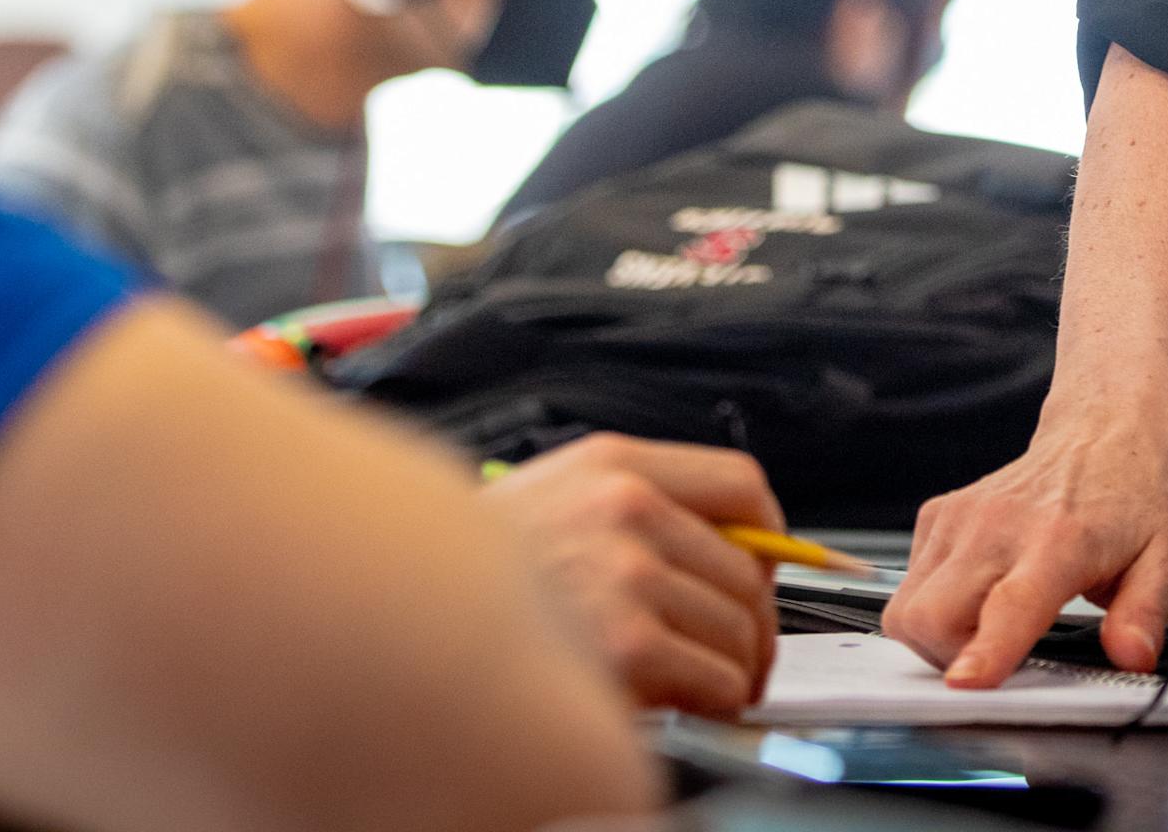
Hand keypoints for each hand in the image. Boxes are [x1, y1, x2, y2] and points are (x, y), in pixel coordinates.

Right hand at [485, 434, 783, 716]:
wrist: (398, 618)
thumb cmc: (476, 574)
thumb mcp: (557, 501)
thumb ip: (638, 506)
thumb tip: (734, 545)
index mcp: (612, 464)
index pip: (741, 483)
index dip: (768, 536)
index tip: (769, 569)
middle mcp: (624, 507)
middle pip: (750, 569)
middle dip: (749, 622)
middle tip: (731, 651)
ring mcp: (623, 573)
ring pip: (742, 629)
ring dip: (733, 668)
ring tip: (698, 681)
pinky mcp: (623, 645)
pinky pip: (720, 680)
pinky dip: (716, 701)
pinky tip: (681, 702)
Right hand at [883, 399, 1167, 686]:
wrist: (1105, 430)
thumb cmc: (1134, 495)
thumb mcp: (1167, 558)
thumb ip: (1145, 612)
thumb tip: (1131, 654)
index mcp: (1059, 540)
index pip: (1012, 602)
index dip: (985, 650)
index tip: (965, 683)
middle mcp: (1000, 524)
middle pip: (934, 615)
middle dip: (952, 661)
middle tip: (996, 660)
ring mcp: (963, 515)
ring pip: (909, 606)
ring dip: (937, 637)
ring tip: (987, 630)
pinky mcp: (940, 514)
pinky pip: (910, 582)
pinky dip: (932, 604)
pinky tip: (976, 595)